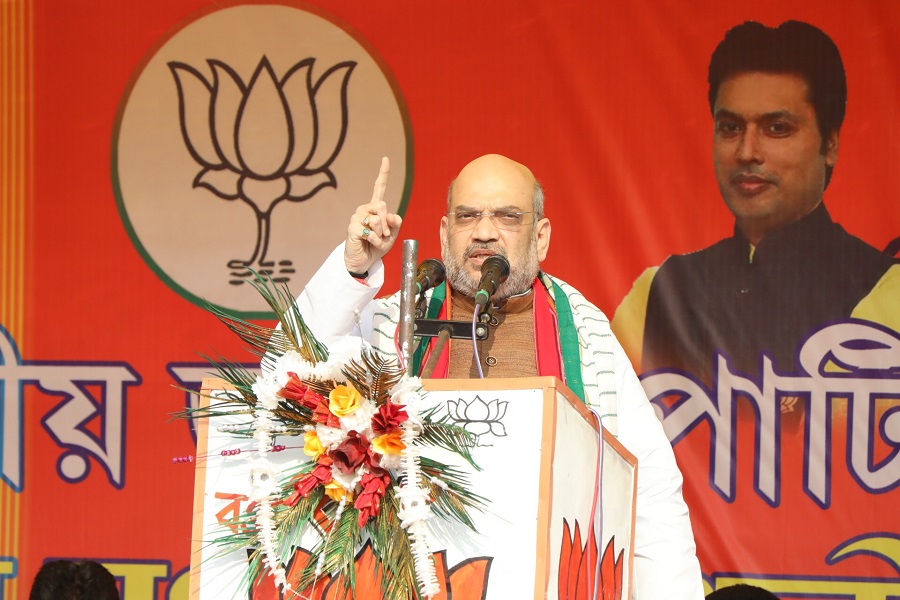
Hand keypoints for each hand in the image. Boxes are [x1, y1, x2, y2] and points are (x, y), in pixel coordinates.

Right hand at [344, 157, 402, 274]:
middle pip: (382, 206)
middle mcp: (364, 209)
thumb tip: (391, 215)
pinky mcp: (352, 227)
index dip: (383, 173)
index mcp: (375, 208)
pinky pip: (371, 231)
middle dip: (387, 223)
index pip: (379, 188)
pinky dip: (375, 241)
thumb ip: (395, 223)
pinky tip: (369, 243)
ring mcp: (356, 217)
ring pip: (377, 219)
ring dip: (381, 234)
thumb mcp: (392, 235)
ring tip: (375, 240)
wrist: (364, 261)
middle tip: (384, 235)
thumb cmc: (376, 246)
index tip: (385, 158)